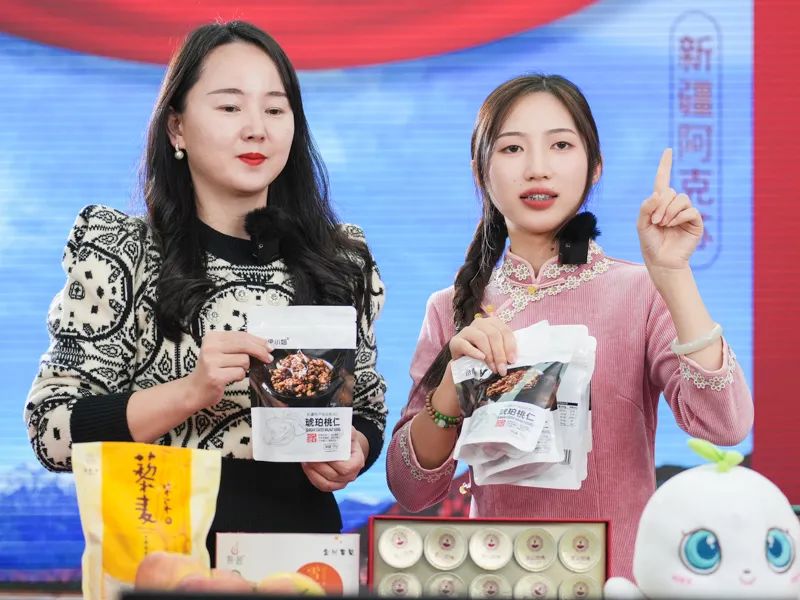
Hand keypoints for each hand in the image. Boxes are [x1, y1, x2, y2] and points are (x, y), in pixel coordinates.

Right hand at [185, 331, 271, 410]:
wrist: (194, 390)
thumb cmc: (212, 370)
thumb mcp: (222, 352)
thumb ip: (239, 346)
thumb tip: (264, 345)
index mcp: (212, 337)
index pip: (241, 335)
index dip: (258, 341)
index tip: (269, 346)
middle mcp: (210, 347)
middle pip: (244, 345)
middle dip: (260, 352)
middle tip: (268, 358)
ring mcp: (211, 361)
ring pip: (244, 360)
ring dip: (244, 368)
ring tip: (233, 372)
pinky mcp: (215, 376)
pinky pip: (239, 373)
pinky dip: (239, 377)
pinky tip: (230, 378)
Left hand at [302, 428, 366, 491]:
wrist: (347, 449)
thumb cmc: (347, 440)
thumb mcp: (349, 433)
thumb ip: (346, 431)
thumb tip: (340, 429)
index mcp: (357, 462)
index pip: (346, 468)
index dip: (332, 462)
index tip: (321, 453)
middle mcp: (351, 475)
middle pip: (333, 475)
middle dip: (319, 465)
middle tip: (309, 456)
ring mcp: (341, 482)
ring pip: (325, 483)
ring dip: (313, 472)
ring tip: (306, 460)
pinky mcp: (332, 485)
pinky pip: (321, 485)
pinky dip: (312, 477)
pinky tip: (307, 467)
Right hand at [448, 315, 515, 375]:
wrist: (463, 364)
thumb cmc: (483, 357)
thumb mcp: (496, 352)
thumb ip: (505, 351)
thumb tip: (514, 360)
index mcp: (493, 323)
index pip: (505, 331)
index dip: (510, 346)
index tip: (512, 361)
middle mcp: (480, 323)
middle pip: (494, 335)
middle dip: (500, 354)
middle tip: (502, 369)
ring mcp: (466, 331)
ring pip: (481, 338)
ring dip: (489, 355)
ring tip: (493, 368)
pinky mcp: (455, 341)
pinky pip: (465, 345)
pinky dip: (474, 352)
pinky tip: (481, 359)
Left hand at [637, 148, 703, 271]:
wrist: (661, 260)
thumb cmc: (650, 243)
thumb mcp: (641, 224)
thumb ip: (646, 207)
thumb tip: (659, 193)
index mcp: (659, 203)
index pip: (663, 180)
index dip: (665, 165)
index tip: (668, 150)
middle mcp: (673, 205)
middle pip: (671, 192)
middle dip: (660, 205)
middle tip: (655, 222)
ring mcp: (685, 213)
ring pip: (682, 199)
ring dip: (669, 211)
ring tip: (663, 225)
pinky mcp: (695, 222)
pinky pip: (690, 211)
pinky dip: (679, 217)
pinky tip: (672, 226)